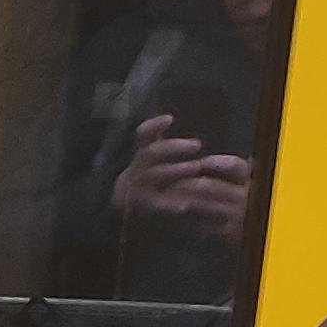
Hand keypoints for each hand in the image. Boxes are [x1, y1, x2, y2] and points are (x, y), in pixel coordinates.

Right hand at [113, 113, 252, 233]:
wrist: (128, 209)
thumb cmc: (151, 177)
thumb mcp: (153, 157)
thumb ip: (157, 139)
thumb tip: (170, 118)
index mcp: (142, 154)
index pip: (144, 134)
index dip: (154, 126)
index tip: (170, 119)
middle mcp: (138, 168)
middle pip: (152, 152)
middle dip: (175, 147)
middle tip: (198, 144)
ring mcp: (139, 188)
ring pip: (155, 175)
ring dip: (176, 169)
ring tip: (197, 167)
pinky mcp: (145, 208)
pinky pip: (157, 205)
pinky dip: (169, 205)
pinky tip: (184, 206)